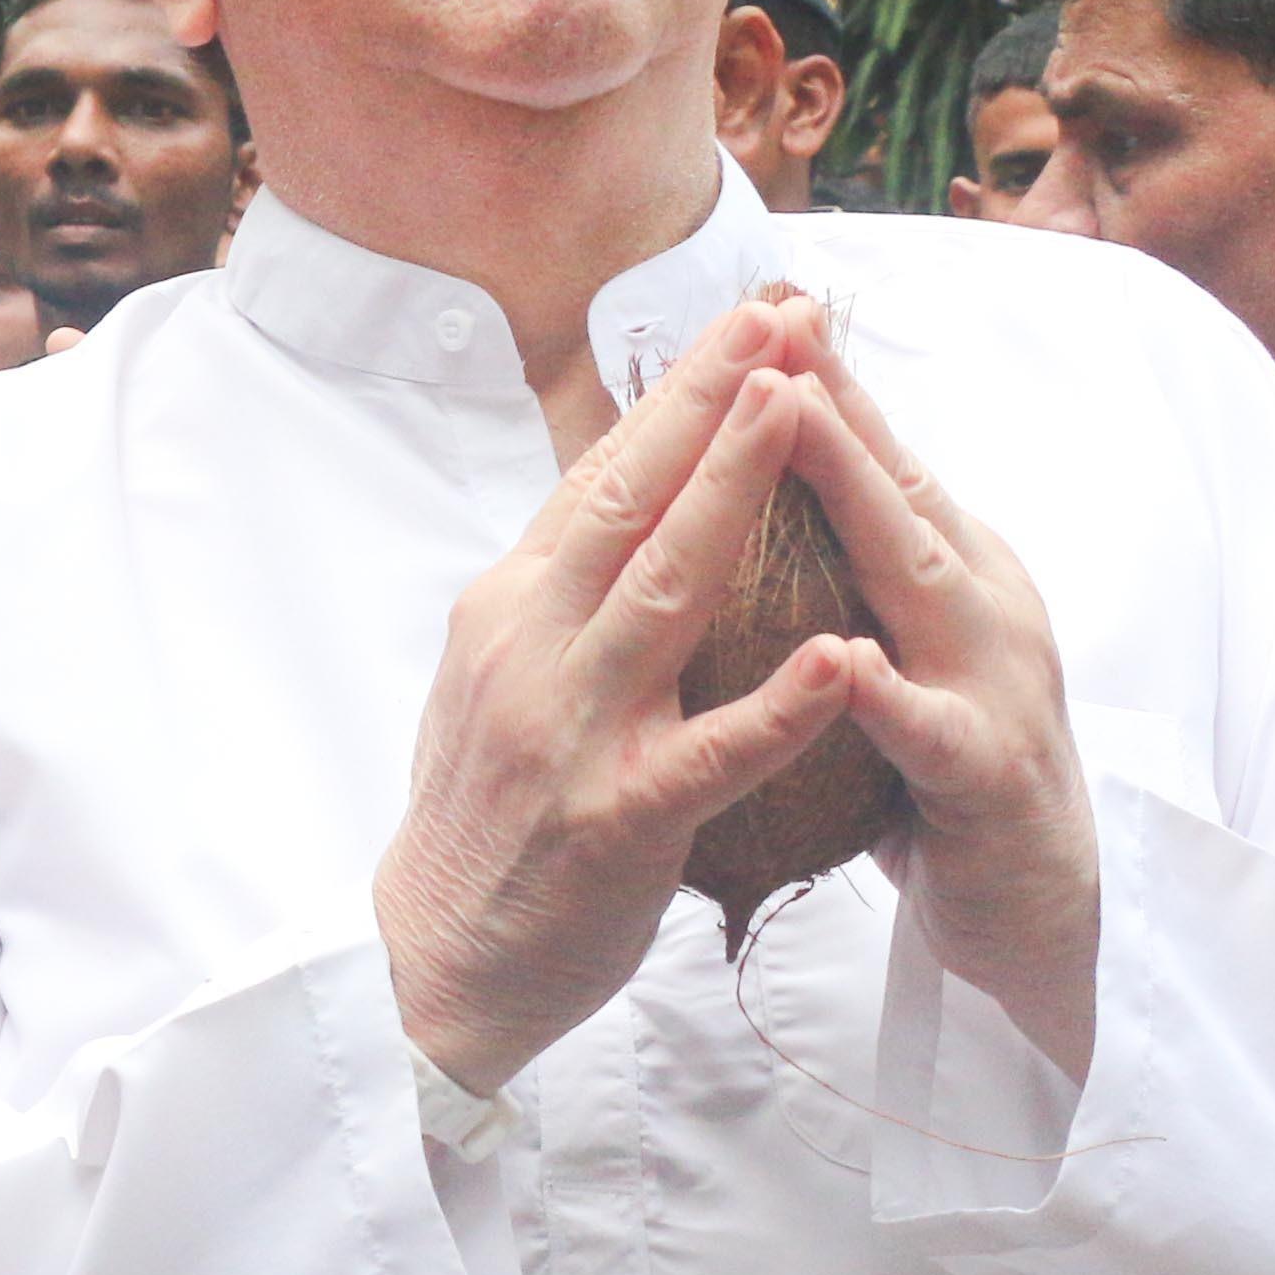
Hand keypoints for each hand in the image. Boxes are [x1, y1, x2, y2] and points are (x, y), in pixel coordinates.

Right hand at [378, 300, 865, 1092]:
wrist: (434, 958)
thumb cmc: (485, 818)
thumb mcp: (499, 680)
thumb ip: (556, 597)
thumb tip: (610, 504)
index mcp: (506, 610)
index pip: (599, 477)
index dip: (675, 394)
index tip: (742, 320)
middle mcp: (529, 649)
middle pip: (627, 500)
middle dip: (709, 398)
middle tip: (779, 316)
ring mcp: (570, 730)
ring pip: (665, 590)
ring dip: (734, 491)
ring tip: (798, 410)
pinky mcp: (616, 818)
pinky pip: (710, 753)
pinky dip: (777, 704)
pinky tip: (840, 660)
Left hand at [782, 320, 1098, 1071]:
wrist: (1030, 906)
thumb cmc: (936, 761)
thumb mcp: (889, 639)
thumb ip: (846, 563)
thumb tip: (767, 476)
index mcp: (943, 571)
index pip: (872, 460)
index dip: (817, 382)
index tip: (757, 301)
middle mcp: (977, 605)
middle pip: (898, 488)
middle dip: (834, 404)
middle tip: (772, 323)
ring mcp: (991, 685)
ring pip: (919, 579)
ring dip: (857, 497)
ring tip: (789, 423)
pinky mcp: (988, 779)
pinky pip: (931, 733)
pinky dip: (887, 696)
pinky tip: (843, 662)